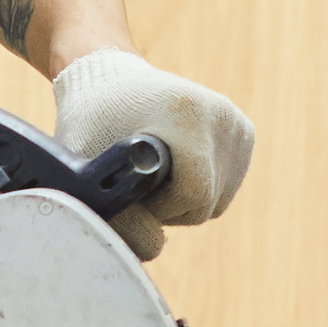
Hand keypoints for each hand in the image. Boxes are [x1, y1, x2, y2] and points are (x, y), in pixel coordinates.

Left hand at [50, 51, 253, 260]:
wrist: (110, 78)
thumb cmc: (91, 123)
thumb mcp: (84, 165)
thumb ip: (117, 215)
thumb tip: (155, 248)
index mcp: (189, 115)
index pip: (194, 196)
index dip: (160, 206)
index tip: (133, 187)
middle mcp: (222, 115)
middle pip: (208, 203)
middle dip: (170, 205)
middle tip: (138, 180)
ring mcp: (236, 122)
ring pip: (218, 200)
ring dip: (183, 199)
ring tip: (153, 170)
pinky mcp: (243, 131)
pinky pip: (226, 186)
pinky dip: (199, 187)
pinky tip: (174, 164)